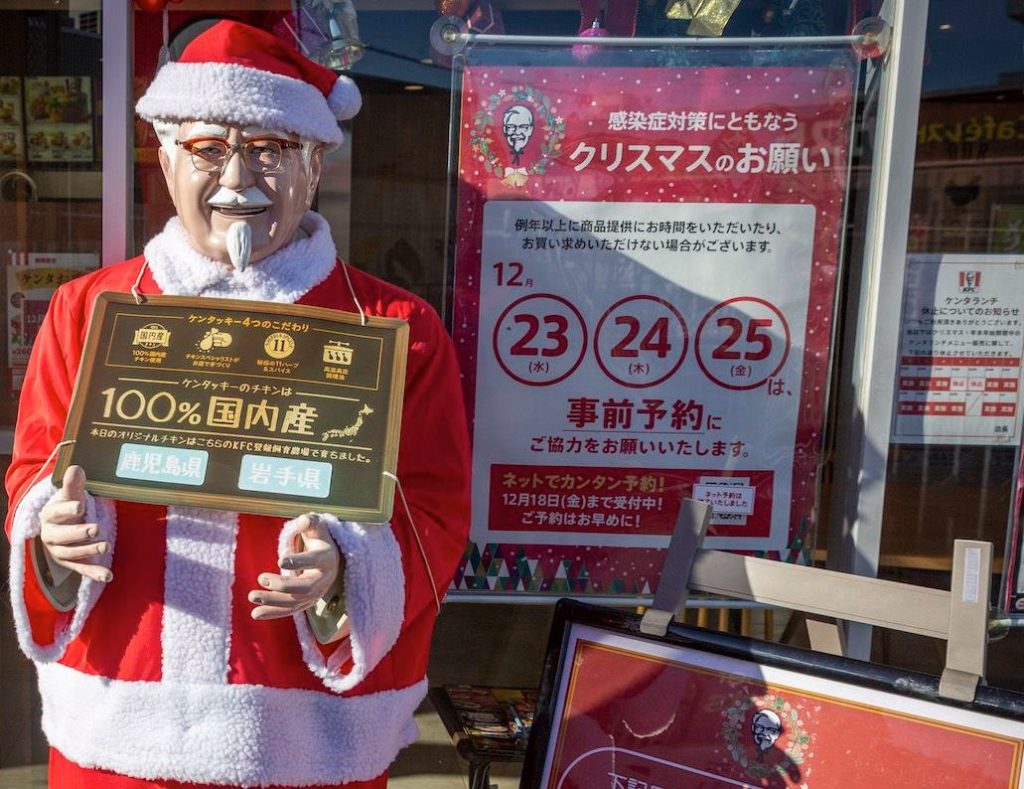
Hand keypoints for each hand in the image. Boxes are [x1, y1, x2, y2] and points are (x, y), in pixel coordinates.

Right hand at [38, 465, 111, 583]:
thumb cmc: (69, 508)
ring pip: (72, 554)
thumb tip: (76, 468)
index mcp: (50, 516)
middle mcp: (52, 535)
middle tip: (95, 529)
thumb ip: (73, 485)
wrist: (63, 526)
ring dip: (88, 551)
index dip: (67, 509)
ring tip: (106, 546)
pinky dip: (94, 573)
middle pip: (62, 537)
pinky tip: (108, 575)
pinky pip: (82, 569)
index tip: (80, 506)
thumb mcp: (71, 496)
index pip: (56, 512)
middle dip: (79, 533)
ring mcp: (61, 551)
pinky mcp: (73, 563)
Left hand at [249, 513, 341, 620]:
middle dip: (282, 585)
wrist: (330, 559)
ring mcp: (315, 594)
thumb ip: (310, 521)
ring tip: (252, 596)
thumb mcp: (317, 527)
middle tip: (261, 578)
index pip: (314, 561)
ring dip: (272, 602)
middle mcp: (323, 579)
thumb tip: (302, 520)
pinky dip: (273, 612)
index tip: (280, 560)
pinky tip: (255, 613)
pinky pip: (289, 610)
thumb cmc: (319, 539)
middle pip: (304, 587)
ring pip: (295, 602)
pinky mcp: (306, 602)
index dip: (299, 562)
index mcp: (326, 558)